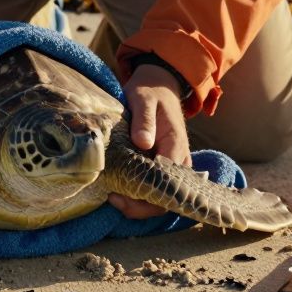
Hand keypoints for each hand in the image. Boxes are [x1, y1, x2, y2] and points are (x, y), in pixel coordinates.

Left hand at [109, 63, 190, 219]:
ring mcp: (173, 165)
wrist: (159, 85)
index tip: (118, 194)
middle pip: (165, 198)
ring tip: (112, 195)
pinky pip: (155, 188)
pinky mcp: (163, 165)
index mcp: (175, 146)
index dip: (144, 196)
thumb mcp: (143, 99)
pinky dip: (138, 193)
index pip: (166, 184)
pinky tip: (118, 189)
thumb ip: (144, 120)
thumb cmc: (150, 91)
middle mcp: (179, 161)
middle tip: (112, 198)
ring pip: (160, 197)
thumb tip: (143, 143)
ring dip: (138, 202)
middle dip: (139, 206)